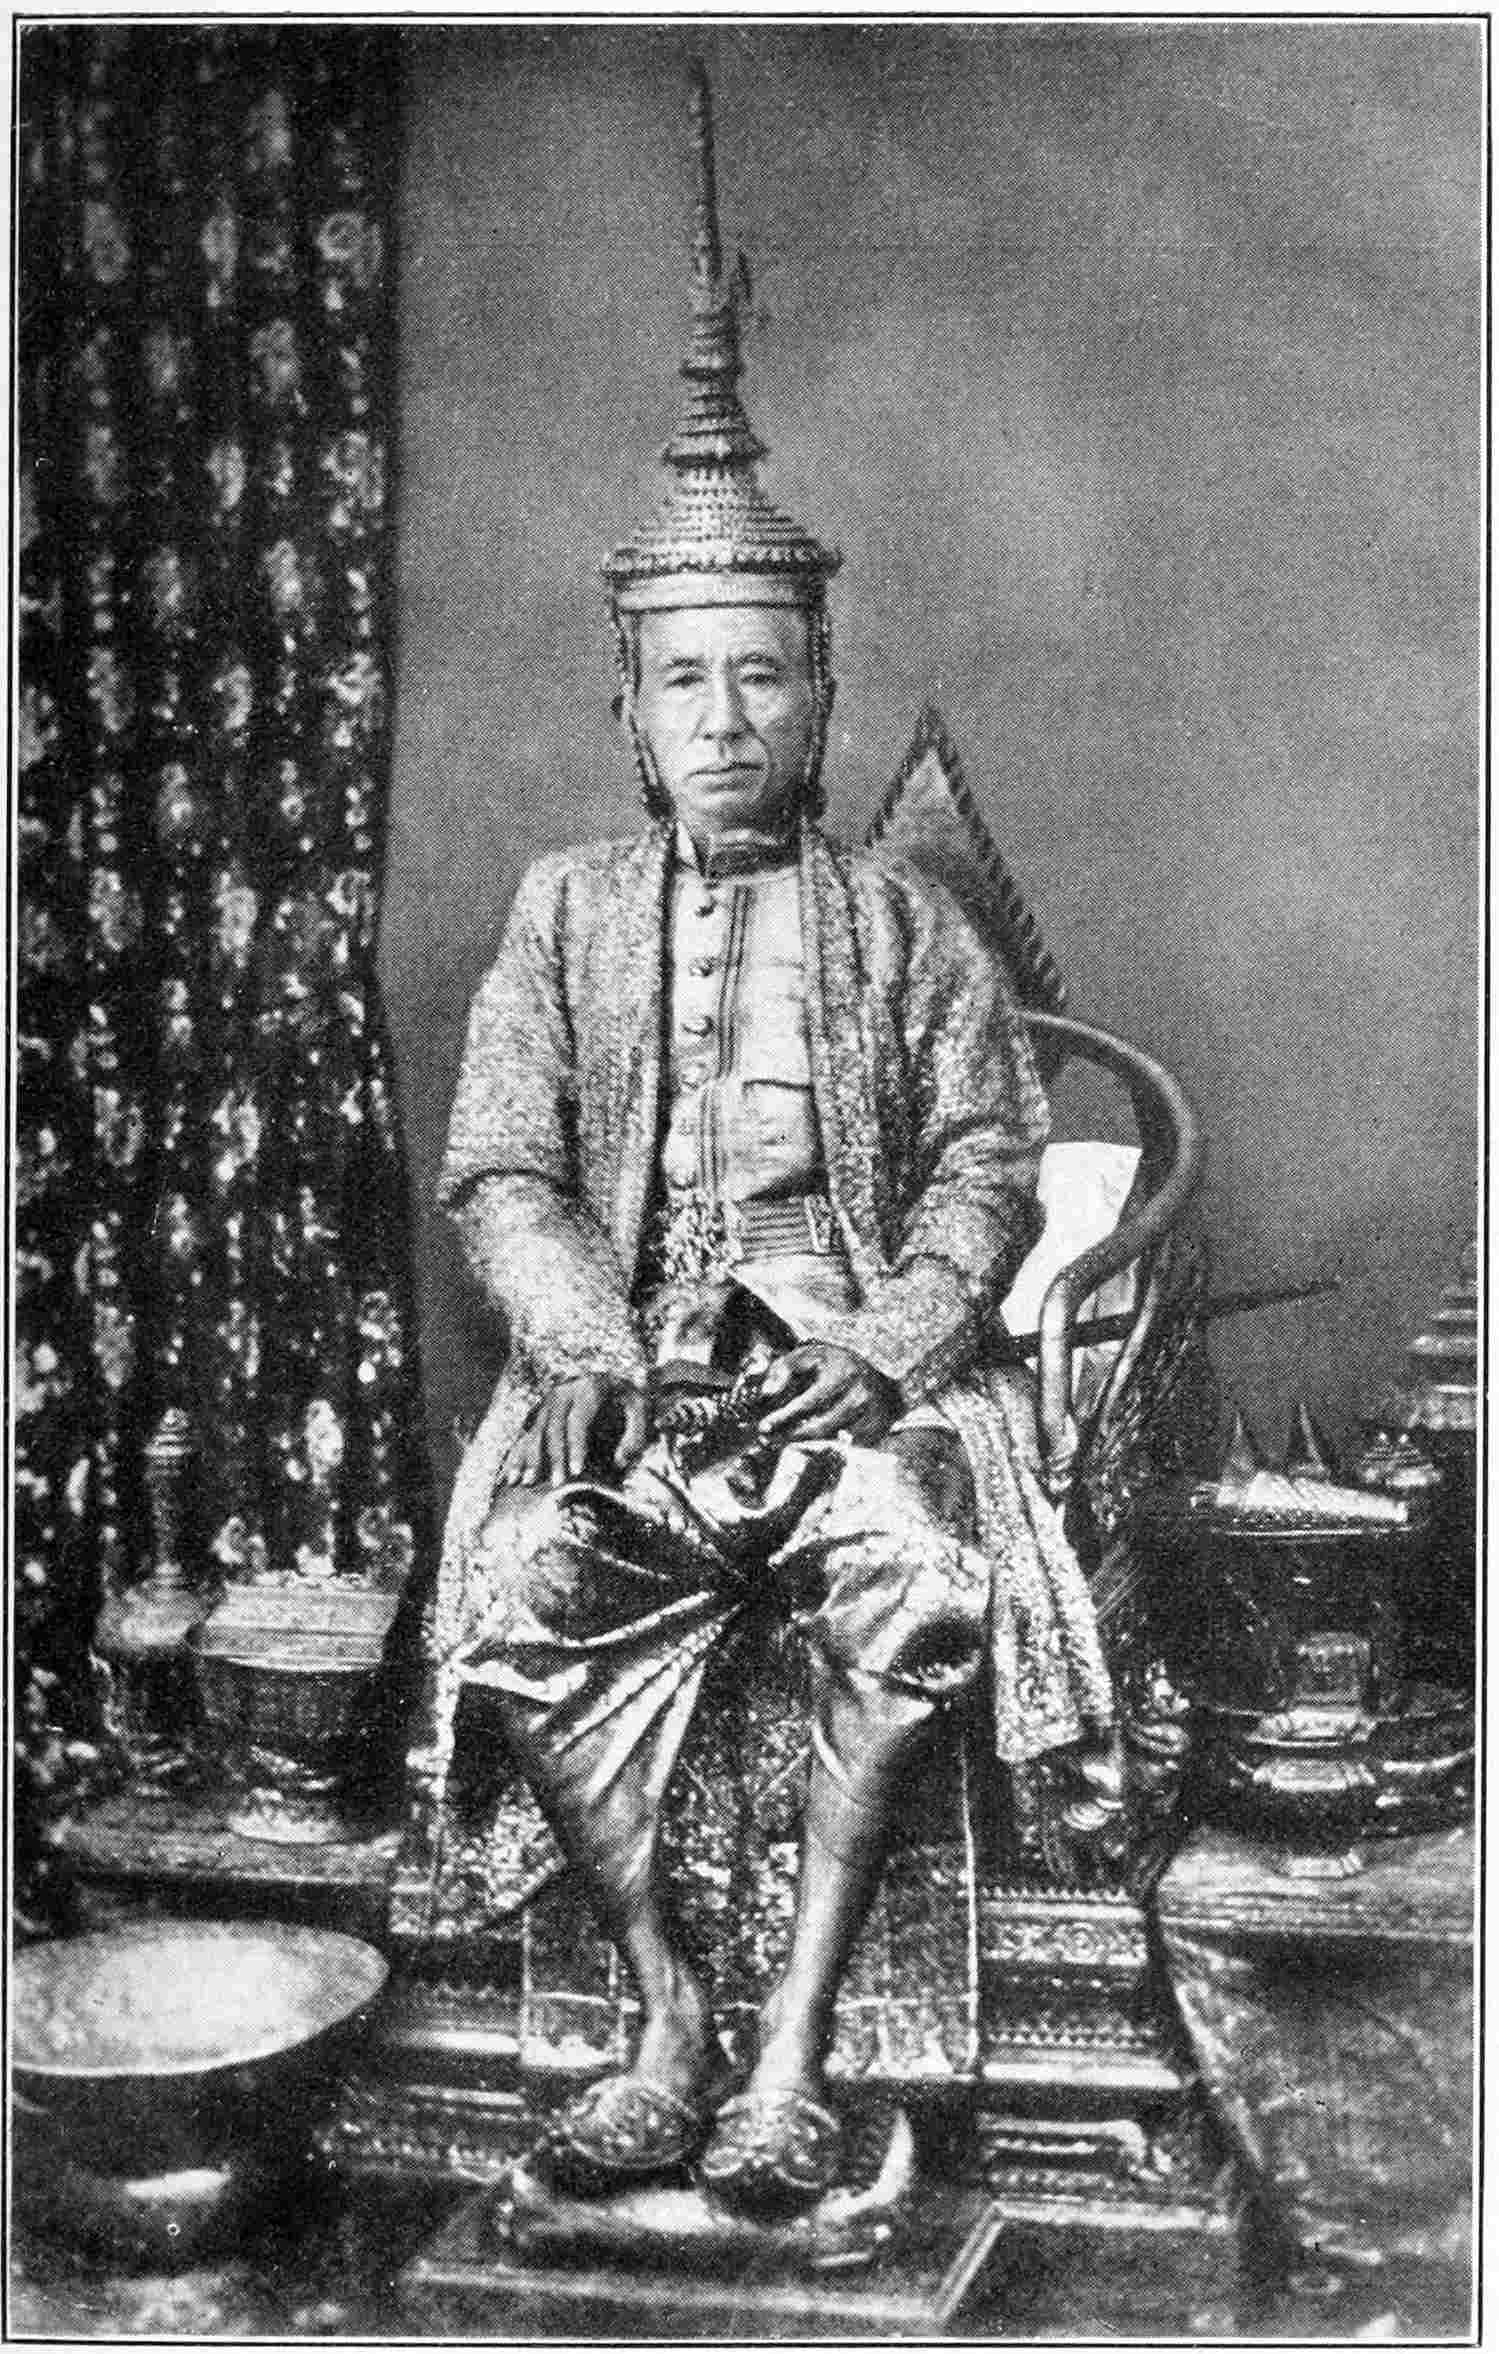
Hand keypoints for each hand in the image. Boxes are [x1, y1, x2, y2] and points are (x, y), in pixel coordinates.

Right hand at [499, 1374, 650, 1486]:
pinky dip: (517, 1455)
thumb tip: (619, 1461)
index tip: (577, 1471)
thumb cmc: (627, 1398)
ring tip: (524, 1482)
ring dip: (529, 1457)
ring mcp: (548, 1402)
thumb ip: (636, 1434)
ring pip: (535, 1430)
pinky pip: (525, 1434)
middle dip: (553, 1457)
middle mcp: (563, 1392)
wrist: (609, 1379)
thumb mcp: (641, 1409)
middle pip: (553, 1427)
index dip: (576, 1446)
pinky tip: (510, 1475)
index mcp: (589, 1389)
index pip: (578, 1420)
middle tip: (557, 1484)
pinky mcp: (539, 1412)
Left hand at [754, 1345, 899, 1446]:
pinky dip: (823, 1445)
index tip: (764, 1426)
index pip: (810, 1401)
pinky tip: (809, 1439)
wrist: (874, 1378)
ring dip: (804, 1442)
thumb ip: (783, 1370)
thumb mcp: (808, 1356)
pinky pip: (843, 1446)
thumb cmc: (833, 1366)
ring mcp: (870, 1415)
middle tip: (769, 1438)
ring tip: (783, 1438)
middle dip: (791, 1435)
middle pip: (820, 1426)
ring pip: (830, 1439)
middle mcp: (860, 1394)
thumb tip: (767, 1393)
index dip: (785, 1416)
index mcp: (842, 1372)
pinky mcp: (874, 1431)